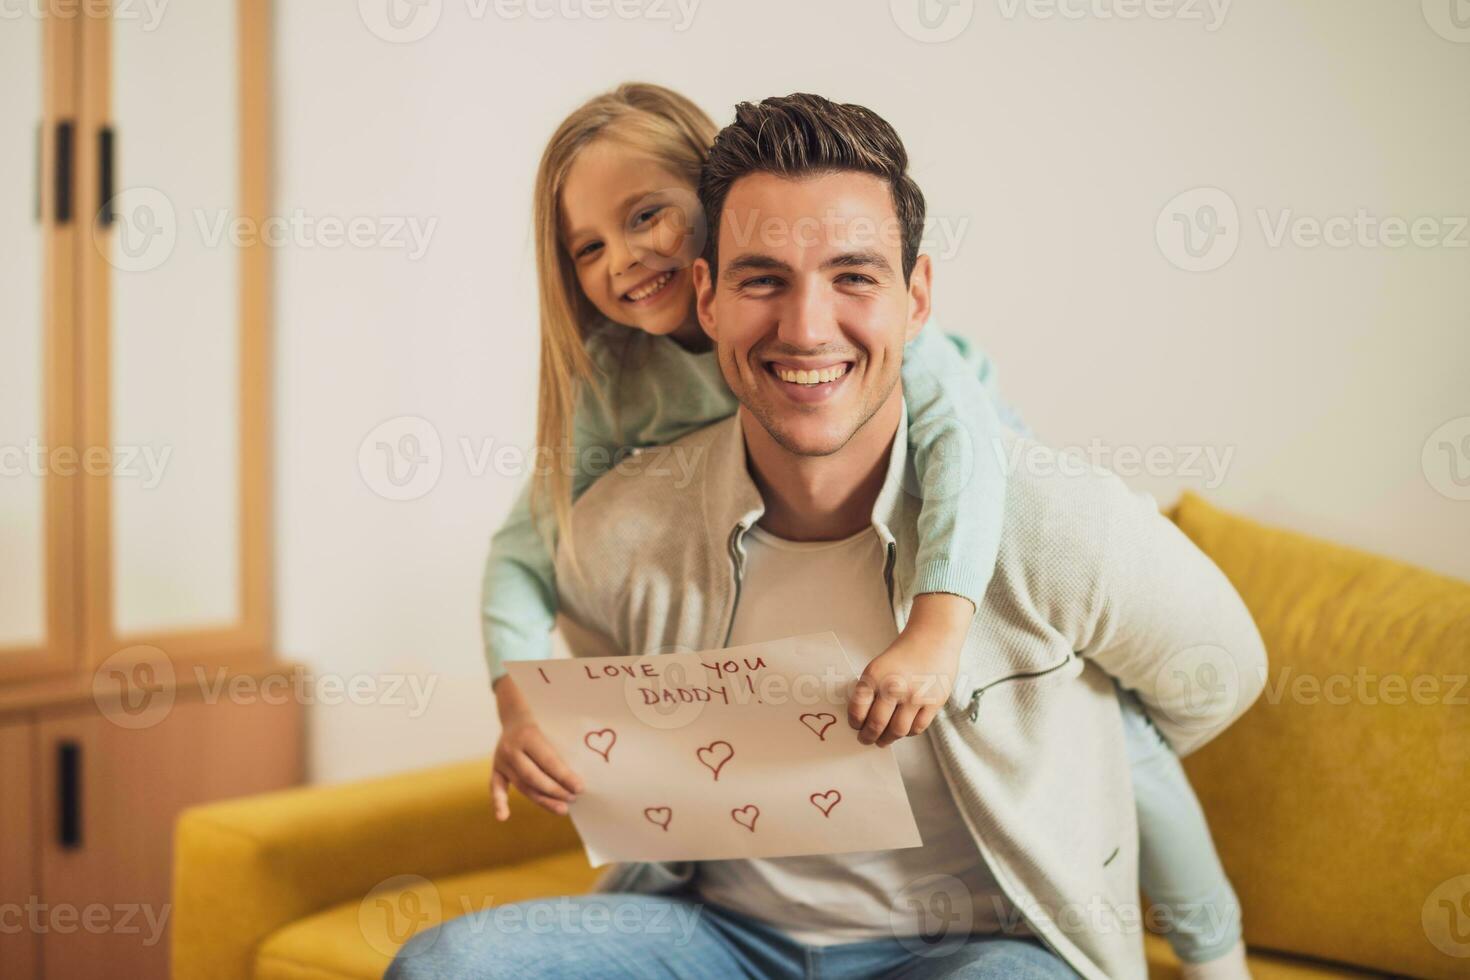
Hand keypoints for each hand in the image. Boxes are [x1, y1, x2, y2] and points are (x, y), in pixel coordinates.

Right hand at [489, 674, 583, 820]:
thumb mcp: (553, 728)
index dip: (565, 776)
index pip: (549, 761)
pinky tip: (503, 816)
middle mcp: (512, 748)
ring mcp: (501, 760)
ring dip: (542, 800)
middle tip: (573, 798)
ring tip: (562, 809)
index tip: (580, 787)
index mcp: (529, 735)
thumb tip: (579, 776)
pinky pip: (496, 787)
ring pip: (522, 785)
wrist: (514, 715)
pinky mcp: (496, 768)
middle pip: (534, 776)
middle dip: (555, 790)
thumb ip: (561, 749)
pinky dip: (499, 802)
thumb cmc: (543, 723)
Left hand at [848, 593, 969, 746]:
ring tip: (883, 740)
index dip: (855, 723)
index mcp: (874, 676)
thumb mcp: (878, 667)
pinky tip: (903, 730)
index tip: (855, 726)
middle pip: (876, 725)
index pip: (857, 710)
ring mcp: (915, 696)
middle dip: (868, 737)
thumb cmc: (904, 654)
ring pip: (898, 731)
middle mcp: (894, 687)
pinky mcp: (933, 702)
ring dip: (888, 739)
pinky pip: (918, 728)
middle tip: (866, 739)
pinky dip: (908, 733)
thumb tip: (862, 718)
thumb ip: (870, 690)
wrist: (933, 638)